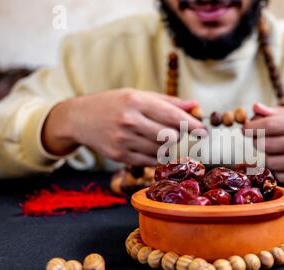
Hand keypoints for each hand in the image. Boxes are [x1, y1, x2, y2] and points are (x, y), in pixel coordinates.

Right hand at [42, 89, 204, 165]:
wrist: (79, 118)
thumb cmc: (113, 103)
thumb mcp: (138, 95)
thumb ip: (168, 102)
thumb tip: (195, 106)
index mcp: (136, 101)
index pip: (173, 116)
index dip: (192, 125)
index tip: (204, 131)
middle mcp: (129, 121)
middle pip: (171, 136)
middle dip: (180, 136)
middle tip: (180, 132)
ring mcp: (123, 140)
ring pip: (162, 150)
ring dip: (169, 146)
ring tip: (162, 138)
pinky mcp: (120, 156)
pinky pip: (150, 161)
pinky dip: (158, 156)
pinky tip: (153, 147)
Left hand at [244, 103, 283, 186]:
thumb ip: (279, 113)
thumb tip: (254, 108)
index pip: (270, 125)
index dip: (252, 128)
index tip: (244, 129)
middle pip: (267, 145)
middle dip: (256, 144)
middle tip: (255, 143)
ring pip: (272, 163)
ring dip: (265, 159)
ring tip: (269, 154)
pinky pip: (283, 178)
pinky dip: (278, 173)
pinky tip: (281, 166)